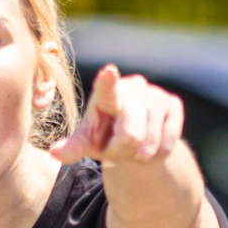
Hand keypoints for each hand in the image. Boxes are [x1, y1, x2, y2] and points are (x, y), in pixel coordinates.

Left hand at [50, 61, 184, 170]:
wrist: (135, 140)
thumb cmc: (105, 136)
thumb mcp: (87, 142)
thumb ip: (73, 148)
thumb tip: (53, 154)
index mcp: (106, 94)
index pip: (106, 89)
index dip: (108, 82)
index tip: (109, 72)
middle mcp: (132, 87)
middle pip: (131, 135)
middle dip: (123, 151)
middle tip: (119, 146)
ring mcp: (155, 94)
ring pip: (150, 143)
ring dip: (140, 154)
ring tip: (135, 145)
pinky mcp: (173, 104)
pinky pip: (168, 144)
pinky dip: (158, 153)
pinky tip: (152, 143)